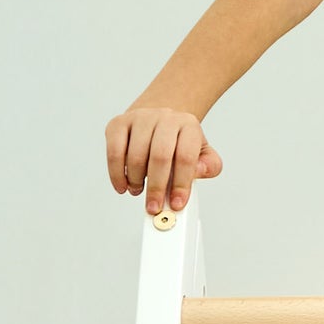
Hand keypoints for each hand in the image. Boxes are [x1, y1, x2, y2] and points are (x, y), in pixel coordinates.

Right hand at [106, 104, 224, 215]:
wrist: (157, 121)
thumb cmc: (178, 142)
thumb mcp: (201, 153)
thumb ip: (208, 166)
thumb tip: (198, 172)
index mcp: (188, 125)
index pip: (186, 156)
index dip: (181, 184)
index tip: (176, 204)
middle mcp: (165, 117)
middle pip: (160, 156)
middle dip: (156, 187)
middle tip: (153, 206)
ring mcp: (140, 117)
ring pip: (136, 156)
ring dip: (136, 181)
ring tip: (139, 190)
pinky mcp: (118, 123)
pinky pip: (115, 152)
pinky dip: (116, 174)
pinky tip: (122, 185)